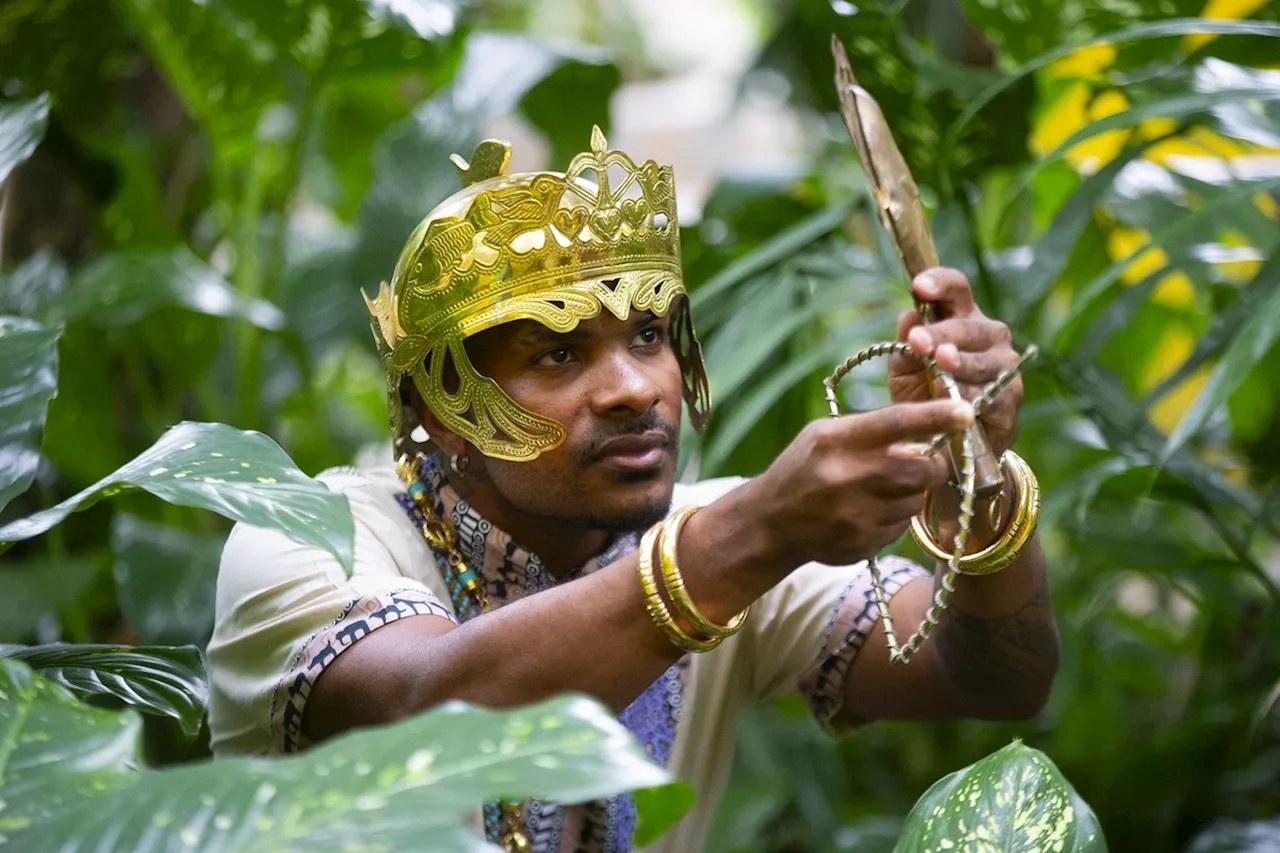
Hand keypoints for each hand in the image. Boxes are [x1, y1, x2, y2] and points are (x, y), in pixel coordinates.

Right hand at [752, 400, 973, 567]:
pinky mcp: (862, 544)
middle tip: (926, 461)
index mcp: (836, 442)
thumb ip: (871, 432)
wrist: (769, 523)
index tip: (966, 413)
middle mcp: (846, 478)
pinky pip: (901, 528)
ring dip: (911, 492)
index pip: (896, 423)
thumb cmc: (803, 468)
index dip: (936, 417)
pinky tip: (868, 512)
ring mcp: (855, 516)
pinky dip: (894, 517)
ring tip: (883, 488)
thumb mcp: (825, 436)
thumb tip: (926, 436)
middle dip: (933, 464)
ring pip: (916, 501)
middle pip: (921, 470)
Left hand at [888, 268, 1022, 457]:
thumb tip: (908, 316)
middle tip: (918, 341)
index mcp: (962, 318)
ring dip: (960, 363)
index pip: (957, 289)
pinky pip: (991, 396)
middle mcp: (990, 336)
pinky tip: (953, 398)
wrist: (943, 440)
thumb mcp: (905, 369)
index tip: (918, 287)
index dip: (940, 283)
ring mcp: (1005, 367)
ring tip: (940, 364)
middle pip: (970, 326)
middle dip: (942, 334)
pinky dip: (971, 397)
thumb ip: (905, 346)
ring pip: (983, 362)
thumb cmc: (924, 393)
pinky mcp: (1010, 400)